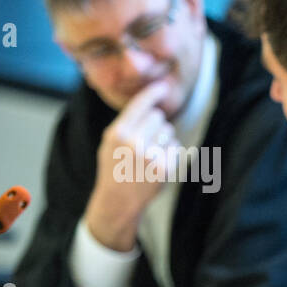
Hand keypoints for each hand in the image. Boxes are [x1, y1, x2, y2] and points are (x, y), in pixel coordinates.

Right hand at [86, 79, 175, 249]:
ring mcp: (151, 156)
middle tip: (146, 138)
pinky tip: (157, 162)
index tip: (163, 87)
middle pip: (158, 116)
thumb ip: (128, 122)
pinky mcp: (165, 168)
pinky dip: (170, 151)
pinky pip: (176, 146)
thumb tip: (153, 102)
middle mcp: (134, 143)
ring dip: (163, 138)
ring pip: (169, 131)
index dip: (154, 93)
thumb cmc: (115, 165)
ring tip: (149, 153)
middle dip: (155, 123)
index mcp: (118, 133)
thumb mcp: (110, 141)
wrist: (118, 199)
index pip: (140, 105)